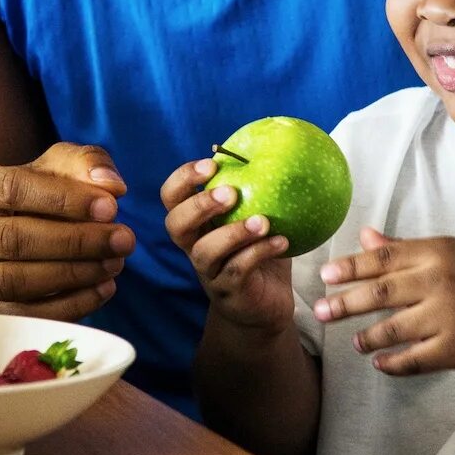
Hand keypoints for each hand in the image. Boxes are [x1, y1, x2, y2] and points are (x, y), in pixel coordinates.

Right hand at [0, 142, 133, 320]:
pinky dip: (68, 305)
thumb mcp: (58, 165)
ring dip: (74, 274)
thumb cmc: (36, 192)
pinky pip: (23, 314)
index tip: (111, 206)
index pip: (12, 189)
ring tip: (115, 264)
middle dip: (76, 241)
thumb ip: (85, 164)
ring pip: (16, 281)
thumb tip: (110, 184)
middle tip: (123, 240)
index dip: (64, 199)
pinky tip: (103, 289)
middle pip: (14, 239)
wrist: (10, 227)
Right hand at [161, 158, 292, 334]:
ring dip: (233, 232)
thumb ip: (257, 192)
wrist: (265, 307)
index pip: (172, 197)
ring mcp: (209, 273)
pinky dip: (259, 253)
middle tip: (230, 192)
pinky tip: (283, 242)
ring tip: (263, 221)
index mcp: (197, 224)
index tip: (211, 164)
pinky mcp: (229, 293)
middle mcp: (195, 247)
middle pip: (175, 225)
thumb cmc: (260, 255)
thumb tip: (272, 147)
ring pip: (205, 251)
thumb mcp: (257, 219)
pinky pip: (237, 271)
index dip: (183, 179)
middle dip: (199, 205)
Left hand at [314, 230, 454, 374]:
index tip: (325, 275)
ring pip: (392, 329)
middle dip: (344, 303)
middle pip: (380, 293)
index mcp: (437, 252)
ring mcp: (448, 317)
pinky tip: (379, 364)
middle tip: (320, 311)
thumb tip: (364, 236)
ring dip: (367, 337)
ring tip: (356, 342)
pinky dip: (392, 364)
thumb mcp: (449, 252)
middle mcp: (440, 282)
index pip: (383, 258)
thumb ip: (404, 248)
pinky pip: (413, 360)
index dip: (350, 267)